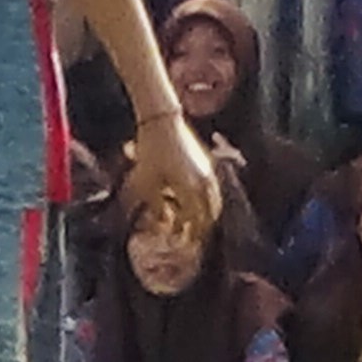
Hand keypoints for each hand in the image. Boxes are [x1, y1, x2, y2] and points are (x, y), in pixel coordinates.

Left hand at [127, 114, 218, 246]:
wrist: (162, 120)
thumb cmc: (150, 150)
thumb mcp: (146, 181)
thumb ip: (155, 205)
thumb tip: (162, 223)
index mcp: (190, 189)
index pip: (194, 220)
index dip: (186, 233)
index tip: (177, 241)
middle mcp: (204, 182)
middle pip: (210, 214)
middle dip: (200, 228)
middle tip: (189, 237)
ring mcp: (208, 172)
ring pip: (214, 202)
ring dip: (206, 215)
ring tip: (192, 223)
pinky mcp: (207, 163)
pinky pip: (213, 190)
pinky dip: (207, 201)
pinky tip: (193, 203)